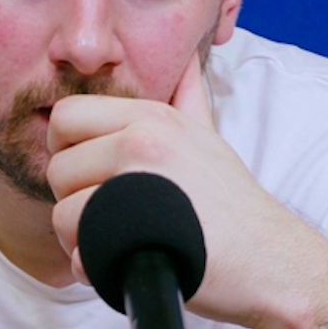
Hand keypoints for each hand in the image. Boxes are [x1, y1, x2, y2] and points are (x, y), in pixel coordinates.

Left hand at [45, 55, 327, 328]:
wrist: (269, 261)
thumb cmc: (234, 206)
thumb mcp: (209, 138)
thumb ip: (188, 98)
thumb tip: (187, 62)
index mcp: (152, 118)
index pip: (66, 116)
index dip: (67, 150)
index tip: (91, 176)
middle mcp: (141, 142)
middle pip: (57, 167)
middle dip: (72, 198)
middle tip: (105, 216)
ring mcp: (137, 186)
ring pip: (64, 212)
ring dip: (80, 237)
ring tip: (116, 243)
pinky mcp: (135, 232)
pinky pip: (79, 249)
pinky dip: (91, 266)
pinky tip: (120, 265)